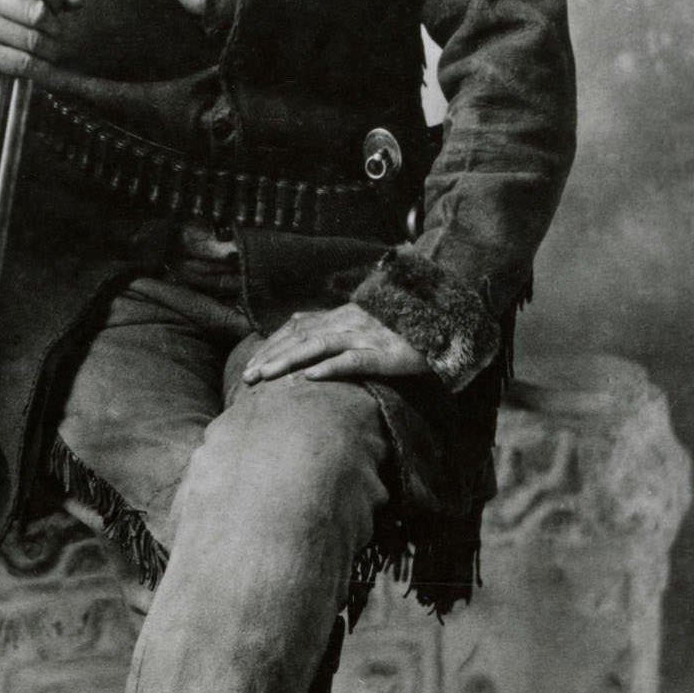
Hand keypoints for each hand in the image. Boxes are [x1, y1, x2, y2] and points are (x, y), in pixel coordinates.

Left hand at [242, 304, 431, 385]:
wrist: (446, 322)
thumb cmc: (402, 328)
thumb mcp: (363, 322)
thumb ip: (333, 324)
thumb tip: (297, 324)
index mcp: (342, 315)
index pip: (297, 329)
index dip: (272, 346)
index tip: (250, 364)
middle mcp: (349, 322)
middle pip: (301, 337)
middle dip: (271, 356)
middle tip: (247, 377)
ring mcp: (367, 336)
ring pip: (320, 346)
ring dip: (290, 360)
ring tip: (267, 376)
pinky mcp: (386, 353)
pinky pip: (354, 360)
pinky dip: (330, 368)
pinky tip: (310, 377)